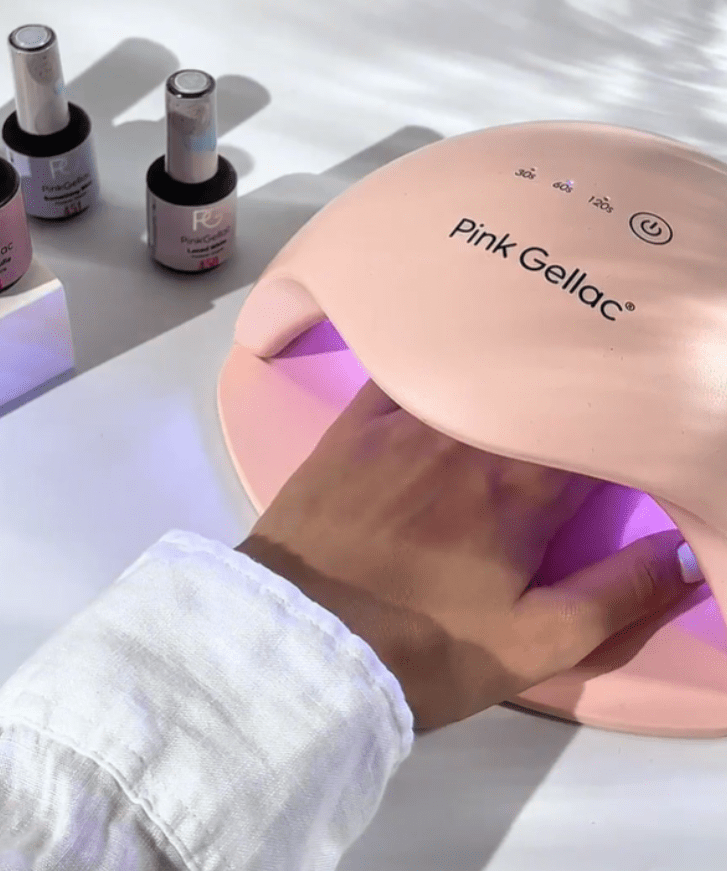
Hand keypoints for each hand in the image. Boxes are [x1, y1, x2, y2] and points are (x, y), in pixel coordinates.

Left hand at [237, 379, 700, 729]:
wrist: (300, 645)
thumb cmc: (421, 650)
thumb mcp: (532, 645)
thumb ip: (619, 595)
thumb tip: (687, 553)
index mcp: (523, 489)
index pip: (593, 430)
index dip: (618, 420)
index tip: (629, 415)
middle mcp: (470, 437)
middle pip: (538, 391)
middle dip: (570, 383)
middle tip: (592, 367)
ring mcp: (406, 423)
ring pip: (476, 369)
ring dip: (512, 359)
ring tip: (537, 340)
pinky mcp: (353, 424)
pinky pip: (405, 368)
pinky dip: (435, 354)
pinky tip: (449, 336)